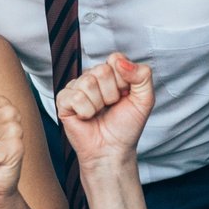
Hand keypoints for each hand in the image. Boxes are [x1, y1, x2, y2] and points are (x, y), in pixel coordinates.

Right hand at [54, 54, 152, 168]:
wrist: (113, 150)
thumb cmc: (126, 126)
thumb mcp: (145, 99)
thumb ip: (142, 75)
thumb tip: (121, 62)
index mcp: (111, 73)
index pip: (115, 59)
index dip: (123, 80)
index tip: (125, 95)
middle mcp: (92, 77)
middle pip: (101, 70)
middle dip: (111, 94)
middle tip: (111, 106)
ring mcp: (76, 88)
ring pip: (88, 83)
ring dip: (98, 104)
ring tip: (99, 113)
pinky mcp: (63, 101)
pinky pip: (75, 97)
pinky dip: (86, 111)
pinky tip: (87, 117)